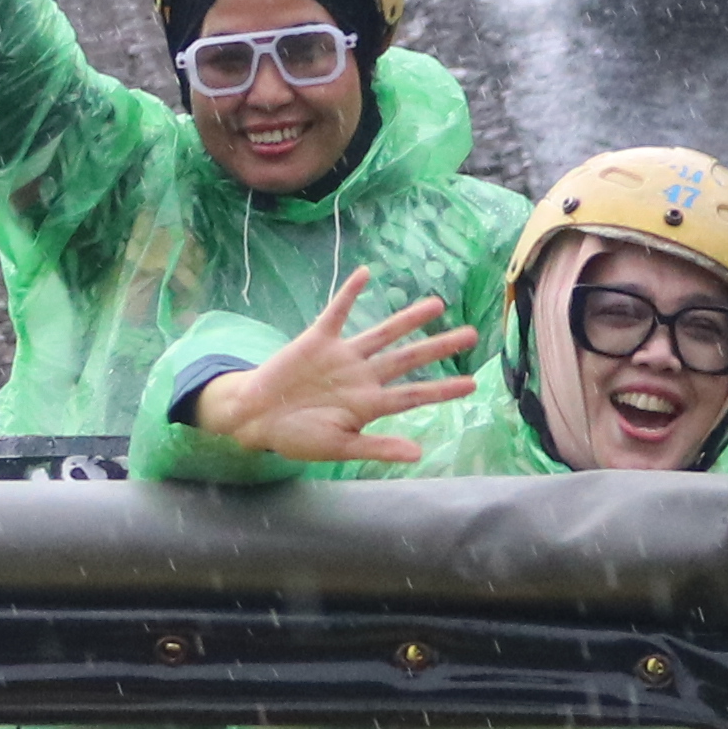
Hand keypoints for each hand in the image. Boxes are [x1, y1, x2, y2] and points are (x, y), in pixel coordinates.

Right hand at [187, 270, 477, 466]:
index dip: (442, 390)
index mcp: (368, 404)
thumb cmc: (297, 437)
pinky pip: (337, 312)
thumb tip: (418, 454)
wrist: (255, 418)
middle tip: (472, 335)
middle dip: (439, 347)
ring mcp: (342, 356)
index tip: (472, 384)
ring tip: (437, 304)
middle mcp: (362, 376)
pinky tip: (366, 274)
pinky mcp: (317, 340)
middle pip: (408, 359)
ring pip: (383, 333)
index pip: (413, 395)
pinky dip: (350, 294)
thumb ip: (377, 447)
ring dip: (408, 319)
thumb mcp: (338, 448)